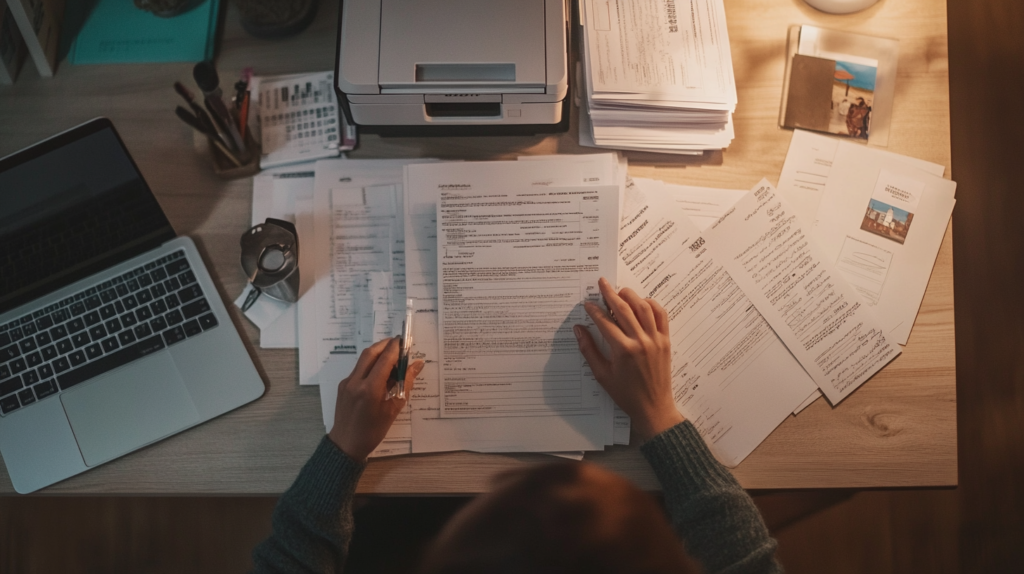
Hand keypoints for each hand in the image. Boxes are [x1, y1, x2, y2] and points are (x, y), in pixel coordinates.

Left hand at [328, 337, 424, 461]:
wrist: (346, 444)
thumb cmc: (373, 431)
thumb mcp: (393, 409)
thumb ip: (406, 384)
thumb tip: (417, 365)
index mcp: (370, 389)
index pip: (385, 359)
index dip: (396, 347)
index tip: (405, 341)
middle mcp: (356, 382)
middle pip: (371, 353)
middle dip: (385, 344)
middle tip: (399, 344)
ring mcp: (347, 382)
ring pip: (363, 359)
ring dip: (377, 353)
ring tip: (392, 356)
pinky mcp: (343, 386)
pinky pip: (359, 369)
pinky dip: (371, 364)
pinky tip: (380, 372)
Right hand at [574, 277, 683, 441]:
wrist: (653, 407)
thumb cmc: (626, 394)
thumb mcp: (602, 374)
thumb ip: (589, 350)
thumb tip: (578, 329)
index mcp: (623, 350)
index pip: (605, 321)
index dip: (594, 310)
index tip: (587, 303)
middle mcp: (640, 341)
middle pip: (624, 309)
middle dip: (610, 293)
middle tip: (602, 282)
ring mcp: (655, 340)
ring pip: (644, 308)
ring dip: (631, 295)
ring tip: (620, 291)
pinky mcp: (666, 341)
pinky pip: (661, 316)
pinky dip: (652, 305)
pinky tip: (641, 303)